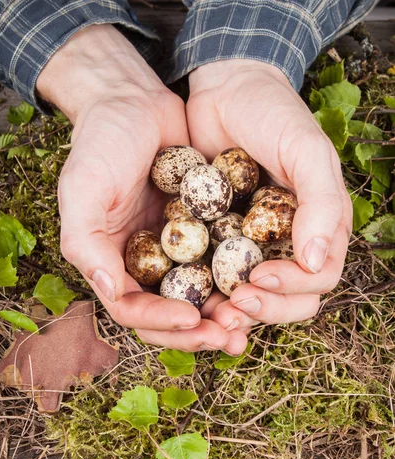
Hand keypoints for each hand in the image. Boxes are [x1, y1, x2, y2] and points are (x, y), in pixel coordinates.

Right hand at [37, 26, 245, 353]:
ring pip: (203, 295)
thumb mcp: (83, 190)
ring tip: (251, 321)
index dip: (161, 322)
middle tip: (231, 337)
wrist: (133, 102)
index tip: (191, 320)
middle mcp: (146, 265)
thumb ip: (86, 244)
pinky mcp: (205, 230)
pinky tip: (262, 282)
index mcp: (113, 265)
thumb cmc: (100, 144)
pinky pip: (224, 261)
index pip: (135, 311)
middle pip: (173, 315)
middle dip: (201, 330)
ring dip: (226, 313)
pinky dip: (239, 277)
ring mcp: (177, 250)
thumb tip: (110, 292)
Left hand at [187, 59, 350, 329]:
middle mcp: (288, 244)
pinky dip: (206, 295)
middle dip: (263, 309)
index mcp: (319, 228)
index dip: (291, 289)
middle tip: (232, 306)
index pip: (316, 280)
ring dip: (233, 314)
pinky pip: (214, 277)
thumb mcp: (305, 150)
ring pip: (251, 297)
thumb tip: (316, 262)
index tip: (257, 278)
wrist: (225, 88)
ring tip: (210, 316)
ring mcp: (252, 245)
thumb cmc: (273, 113)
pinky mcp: (217, 241)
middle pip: (287, 300)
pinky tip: (189, 301)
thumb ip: (322, 204)